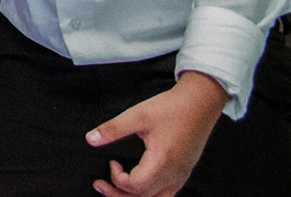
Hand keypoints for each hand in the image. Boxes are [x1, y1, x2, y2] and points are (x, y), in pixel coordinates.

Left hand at [86, 71, 227, 195]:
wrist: (200, 103)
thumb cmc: (170, 108)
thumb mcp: (137, 115)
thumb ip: (113, 129)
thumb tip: (90, 139)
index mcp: (161, 162)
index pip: (135, 186)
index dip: (117, 179)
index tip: (111, 162)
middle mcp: (173, 175)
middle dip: (118, 194)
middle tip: (100, 184)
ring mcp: (181, 176)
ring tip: (116, 188)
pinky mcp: (183, 173)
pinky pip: (166, 194)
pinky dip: (149, 195)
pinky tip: (138, 185)